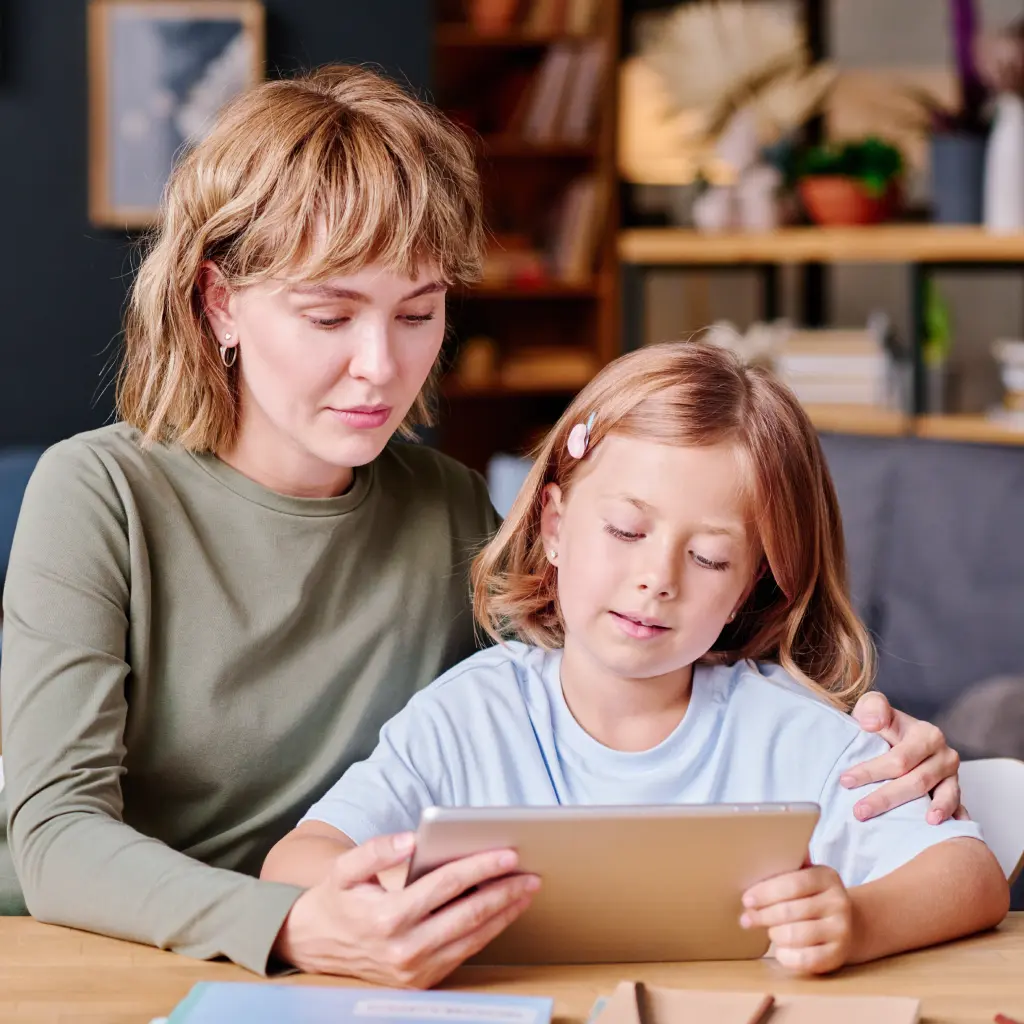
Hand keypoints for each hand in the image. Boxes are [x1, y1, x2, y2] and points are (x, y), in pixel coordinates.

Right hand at [273, 832, 538, 986]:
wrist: (312, 945)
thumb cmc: (335, 900)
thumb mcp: (344, 869)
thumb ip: (375, 850)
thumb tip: (409, 840)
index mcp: (387, 918)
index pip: (447, 886)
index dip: (481, 868)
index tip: (507, 853)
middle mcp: (405, 949)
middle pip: (469, 914)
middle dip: (505, 892)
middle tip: (531, 874)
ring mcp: (414, 970)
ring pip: (472, 938)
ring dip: (504, 914)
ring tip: (526, 891)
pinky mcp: (420, 980)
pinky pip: (463, 953)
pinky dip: (487, 931)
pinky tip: (502, 913)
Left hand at [740, 864, 852, 974]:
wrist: (849, 924)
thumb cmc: (812, 897)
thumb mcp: (805, 875)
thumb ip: (784, 868)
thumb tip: (751, 861)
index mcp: (827, 877)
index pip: (793, 883)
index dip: (766, 892)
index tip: (746, 899)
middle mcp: (838, 902)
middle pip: (790, 911)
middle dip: (762, 916)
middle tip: (747, 919)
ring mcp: (841, 930)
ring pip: (794, 935)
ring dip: (774, 934)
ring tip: (769, 931)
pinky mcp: (837, 955)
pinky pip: (805, 959)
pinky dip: (786, 956)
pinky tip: (780, 950)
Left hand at [845, 691, 963, 823]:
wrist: (899, 734)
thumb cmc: (884, 723)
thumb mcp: (874, 706)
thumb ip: (873, 707)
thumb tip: (871, 723)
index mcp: (927, 735)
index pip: (899, 758)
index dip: (872, 771)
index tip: (846, 781)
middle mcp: (945, 756)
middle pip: (917, 781)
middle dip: (886, 798)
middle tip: (859, 811)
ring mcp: (952, 776)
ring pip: (941, 797)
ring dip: (926, 813)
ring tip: (918, 825)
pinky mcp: (955, 792)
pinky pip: (958, 808)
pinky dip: (954, 818)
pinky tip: (947, 832)